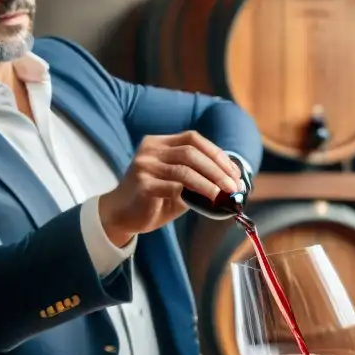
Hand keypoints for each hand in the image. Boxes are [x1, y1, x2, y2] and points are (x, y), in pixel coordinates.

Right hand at [99, 131, 243, 246]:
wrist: (121, 216)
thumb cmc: (152, 200)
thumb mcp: (177, 184)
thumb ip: (197, 178)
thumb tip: (230, 184)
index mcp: (158, 143)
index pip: (193, 139)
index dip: (216, 153)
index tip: (234, 172)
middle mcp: (150, 150)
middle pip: (191, 152)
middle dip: (217, 169)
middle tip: (233, 186)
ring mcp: (144, 166)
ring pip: (184, 170)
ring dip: (209, 182)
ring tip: (223, 194)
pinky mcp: (142, 185)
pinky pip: (173, 187)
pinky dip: (193, 193)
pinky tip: (205, 202)